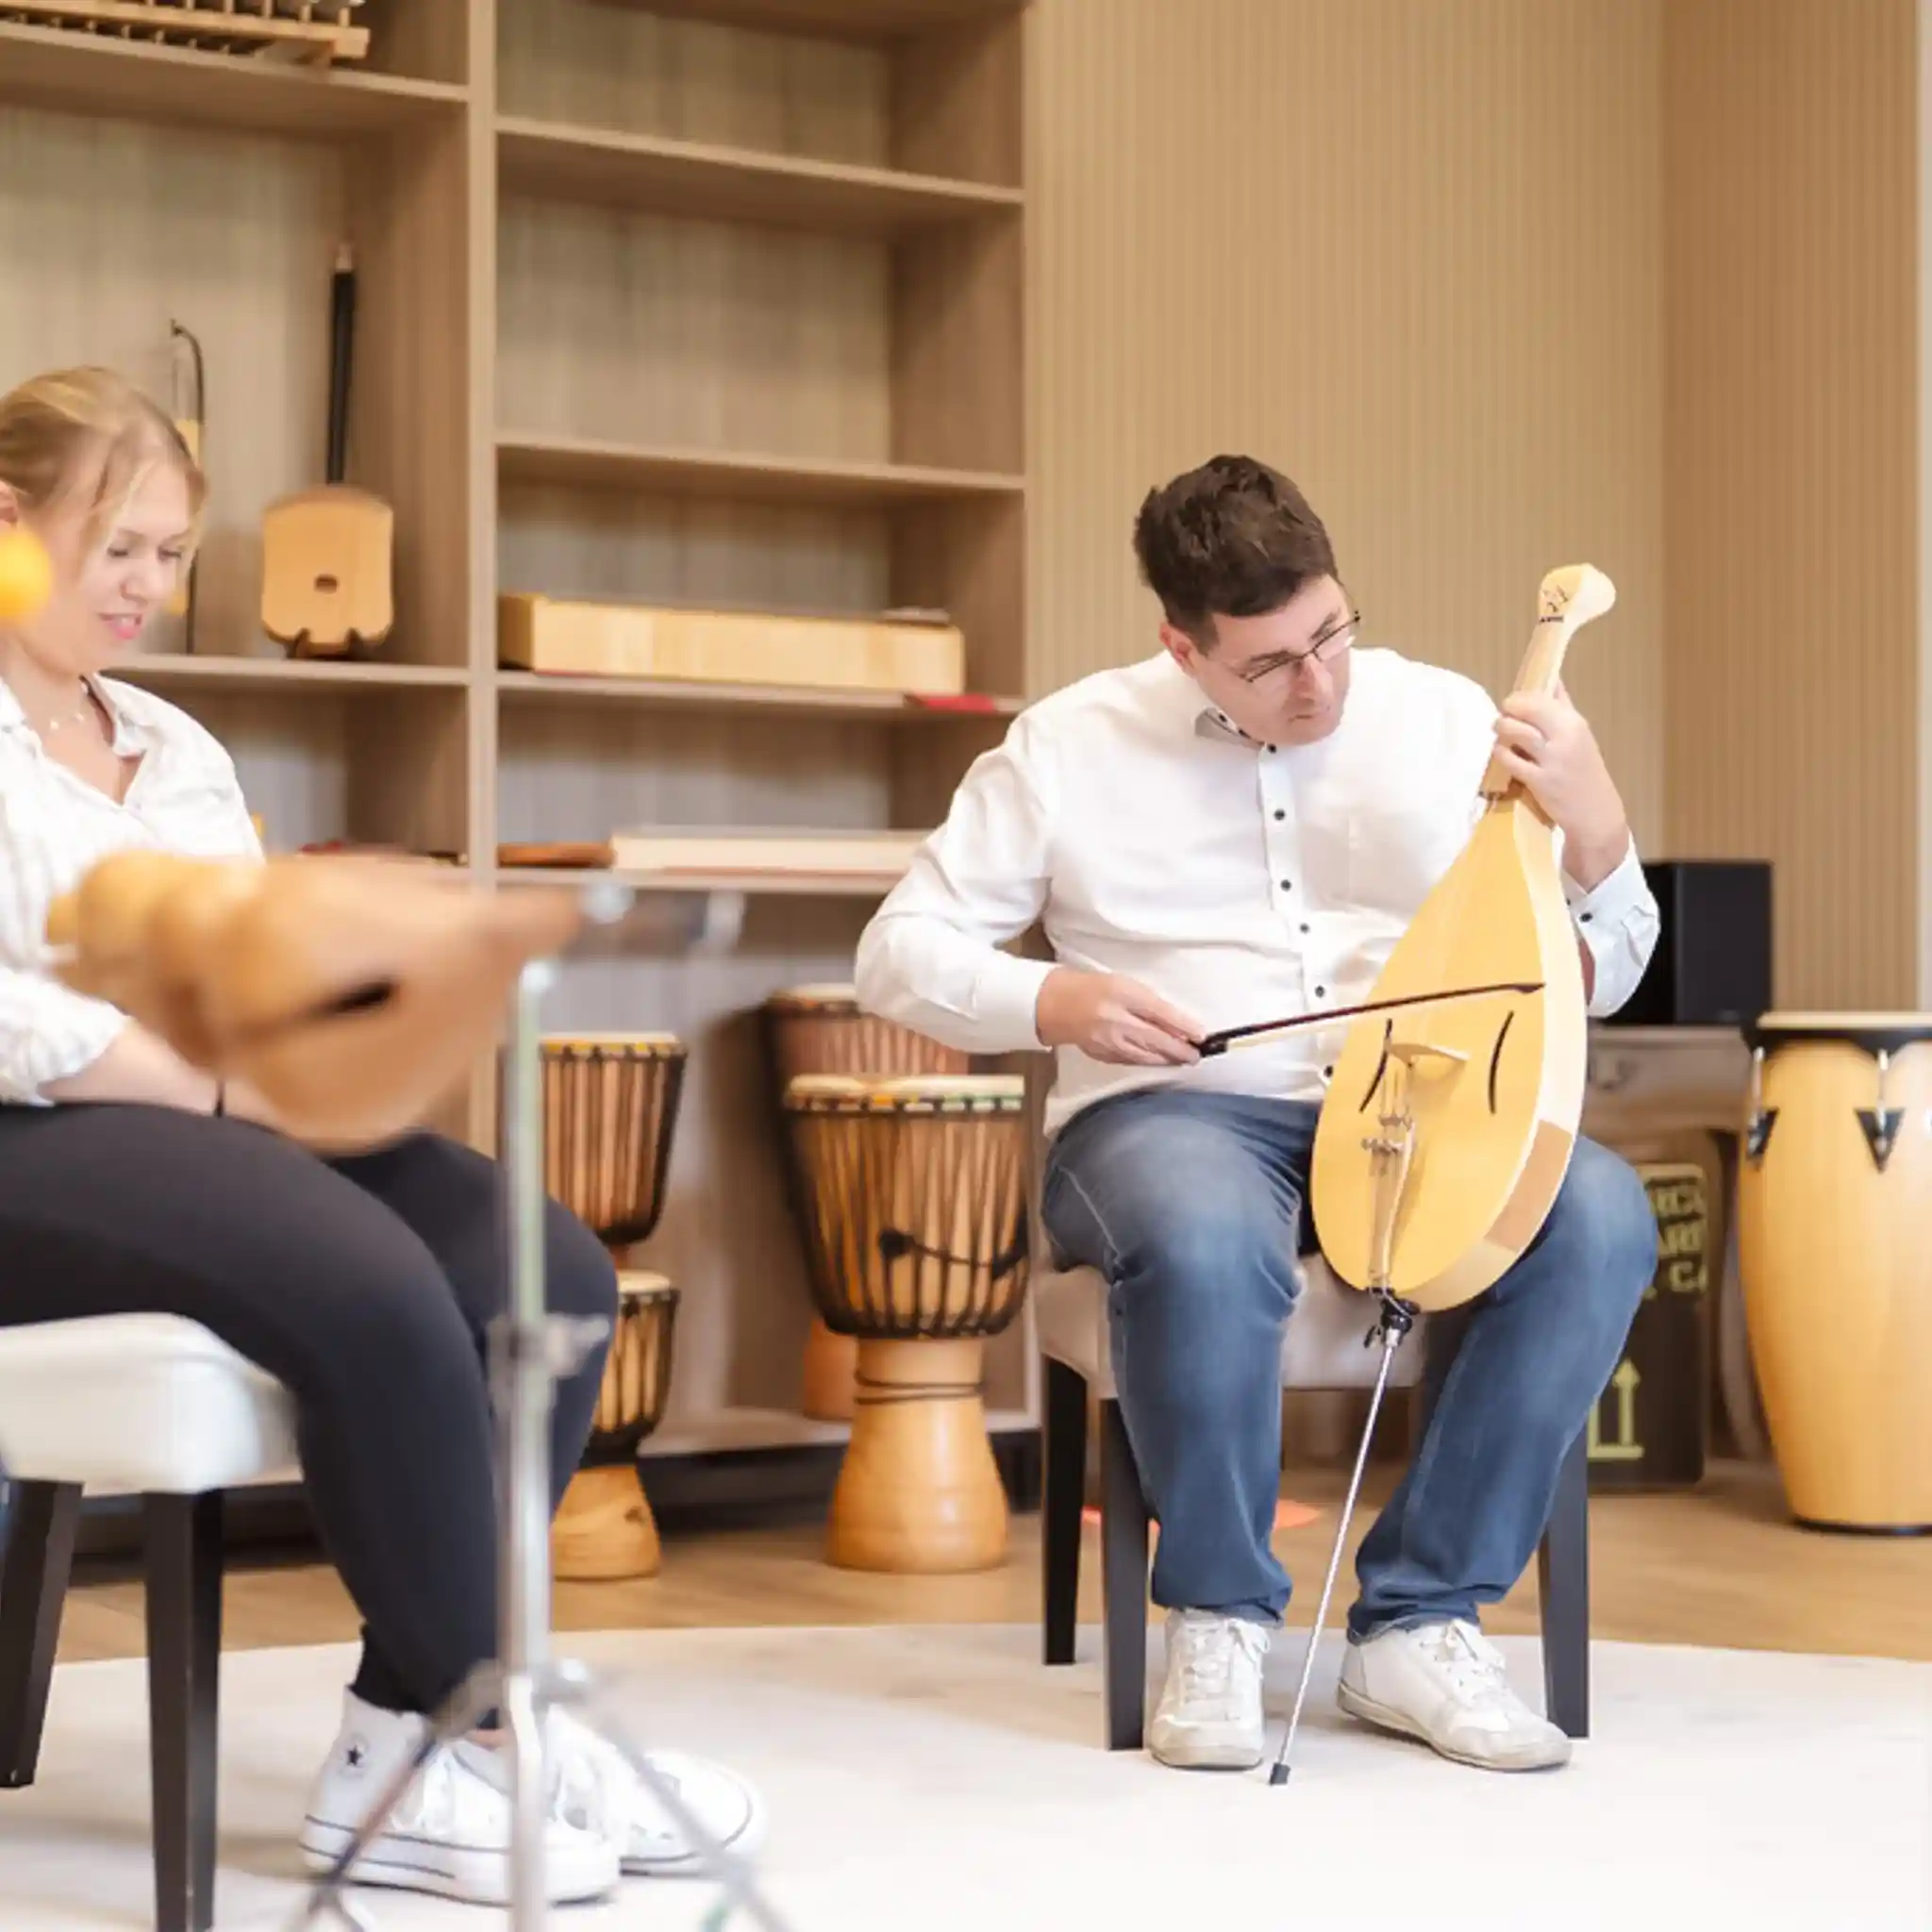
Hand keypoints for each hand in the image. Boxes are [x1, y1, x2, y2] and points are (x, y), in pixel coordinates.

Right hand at [1035, 967, 1201, 1065]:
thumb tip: (1177, 1024)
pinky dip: (1149, 1061)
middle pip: (1155, 1039)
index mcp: (1121, 994)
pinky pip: (1132, 1060)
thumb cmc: (1094, 989)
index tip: (1201, 1035)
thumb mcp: (1125, 985)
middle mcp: (1115, 1019)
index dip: (1183, 1026)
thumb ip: (1149, 1003)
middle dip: (1179, 1050)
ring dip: (1168, 1059)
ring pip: (1145, 1055)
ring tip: (1184, 1059)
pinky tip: (1160, 1060)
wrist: (1056, 1004)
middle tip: (1196, 1055)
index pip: (1160, 1012)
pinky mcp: (1102, 1054)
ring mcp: (1107, 1040)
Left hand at [1490, 682, 1629, 886]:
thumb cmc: (1583, 771)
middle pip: (1528, 708)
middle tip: (1504, 716)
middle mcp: (1565, 737)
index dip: (1521, 697)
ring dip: (1502, 729)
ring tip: (1500, 732)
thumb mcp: (1580, 735)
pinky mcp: (1540, 781)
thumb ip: (1563, 708)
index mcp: (1575, 723)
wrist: (1595, 812)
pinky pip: (1510, 760)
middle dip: (1509, 709)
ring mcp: (1553, 759)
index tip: (1514, 703)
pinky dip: (1501, 754)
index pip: (1542, 696)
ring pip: (1516, 731)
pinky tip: (1502, 754)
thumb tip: (1552, 679)